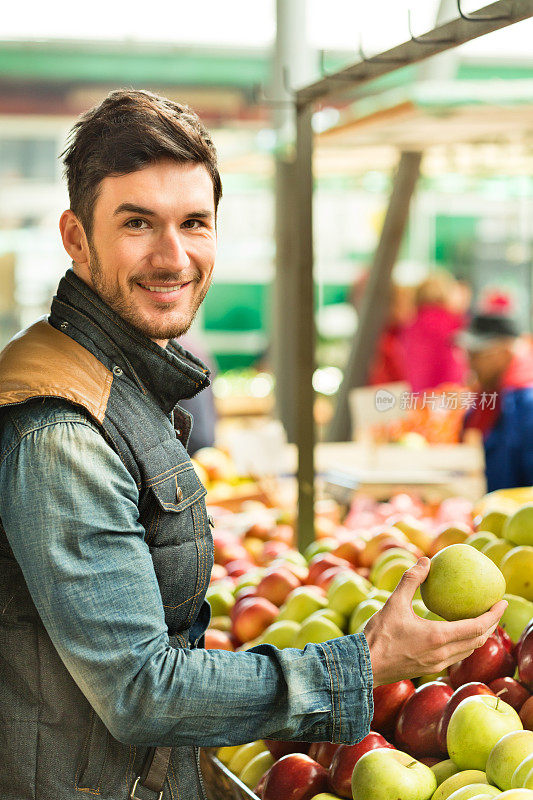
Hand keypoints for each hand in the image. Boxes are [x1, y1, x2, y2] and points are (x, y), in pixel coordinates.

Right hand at [363, 557, 506, 686]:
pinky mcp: (430, 668)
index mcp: (438, 637)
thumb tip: (425, 560)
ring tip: (481, 620)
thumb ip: (411, 580)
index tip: (502, 602)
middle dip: (491, 624)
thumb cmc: (379, 634)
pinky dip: (464, 643)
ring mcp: (437, 664)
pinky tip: (456, 633)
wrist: (365, 666)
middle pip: (478, 640)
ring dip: (479, 635)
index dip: (493, 615)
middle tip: (495, 608)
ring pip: (468, 650)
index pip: (478, 627)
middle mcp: (443, 653)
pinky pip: (456, 655)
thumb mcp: (393, 602)